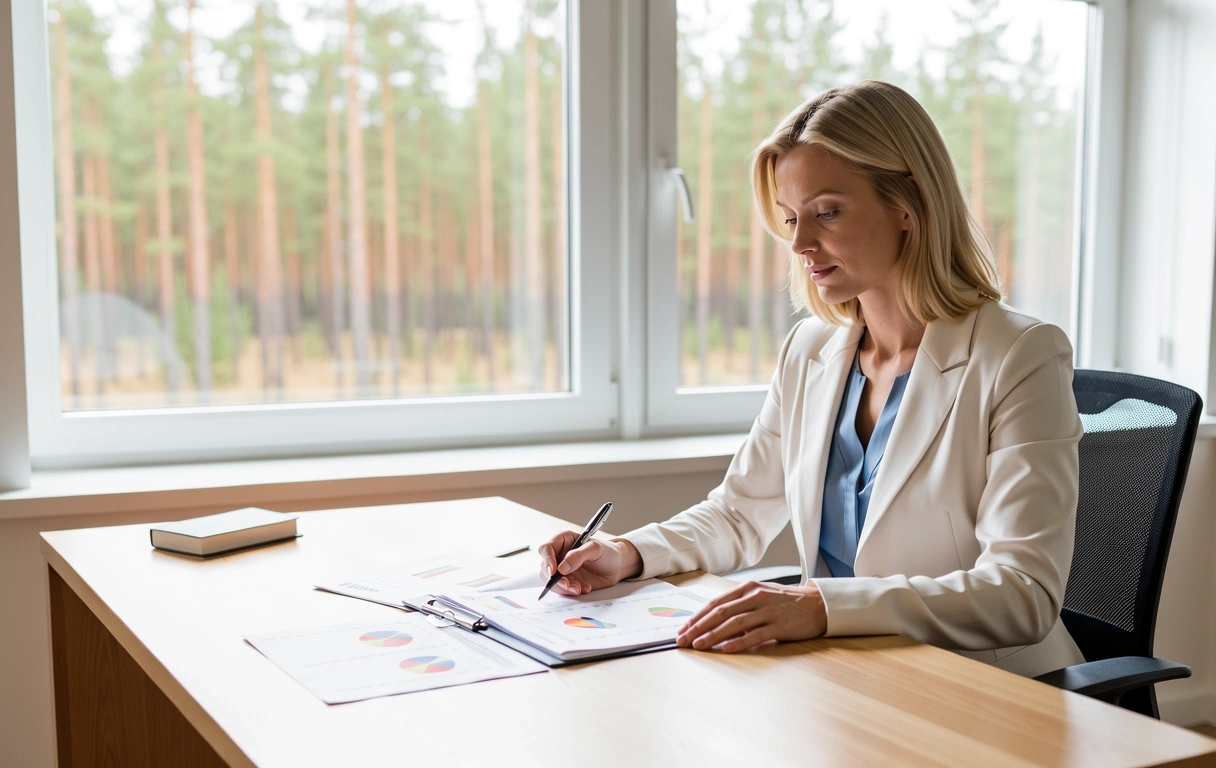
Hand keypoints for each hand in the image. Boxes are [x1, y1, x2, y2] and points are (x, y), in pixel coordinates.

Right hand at [536, 531, 641, 595]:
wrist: (617, 566)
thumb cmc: (607, 552)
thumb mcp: (595, 549)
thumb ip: (578, 556)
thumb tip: (562, 567)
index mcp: (563, 540)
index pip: (546, 548)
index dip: (547, 560)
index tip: (554, 572)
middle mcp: (559, 554)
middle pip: (546, 568)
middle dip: (556, 579)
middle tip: (569, 585)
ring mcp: (562, 568)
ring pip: (552, 581)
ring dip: (564, 588)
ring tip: (579, 588)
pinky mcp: (567, 580)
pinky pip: (562, 589)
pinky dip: (571, 591)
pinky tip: (584, 588)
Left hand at [676, 580, 826, 652]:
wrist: (818, 605)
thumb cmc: (785, 601)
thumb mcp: (760, 594)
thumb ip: (739, 604)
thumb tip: (712, 620)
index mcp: (748, 588)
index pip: (716, 603)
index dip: (697, 617)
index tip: (683, 629)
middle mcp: (756, 597)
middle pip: (720, 613)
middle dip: (698, 627)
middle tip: (683, 640)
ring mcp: (768, 611)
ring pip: (734, 624)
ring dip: (713, 635)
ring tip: (698, 645)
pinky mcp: (779, 626)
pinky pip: (755, 636)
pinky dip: (738, 643)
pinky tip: (725, 649)